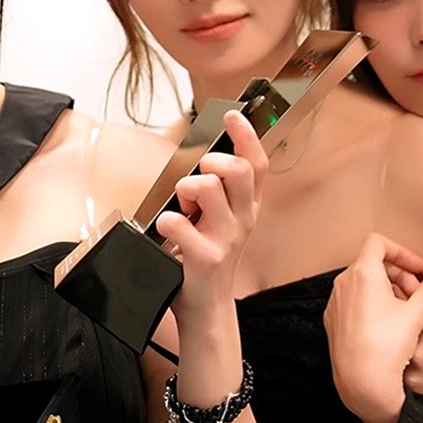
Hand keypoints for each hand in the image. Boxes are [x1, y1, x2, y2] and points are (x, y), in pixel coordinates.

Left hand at [161, 110, 266, 338]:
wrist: (206, 307)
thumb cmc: (207, 258)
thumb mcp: (220, 222)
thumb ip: (216, 192)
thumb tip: (202, 156)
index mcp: (247, 208)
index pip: (256, 164)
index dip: (246, 136)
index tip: (232, 115)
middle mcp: (243, 220)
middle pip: (237, 171)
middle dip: (212, 162)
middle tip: (197, 179)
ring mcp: (227, 239)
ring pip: (207, 189)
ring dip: (185, 189)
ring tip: (182, 207)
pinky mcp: (206, 258)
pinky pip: (177, 222)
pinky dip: (165, 221)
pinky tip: (167, 231)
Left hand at [325, 234, 422, 422]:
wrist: (361, 381)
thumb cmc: (388, 345)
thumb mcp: (417, 312)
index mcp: (362, 273)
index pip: (378, 243)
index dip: (402, 251)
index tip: (418, 269)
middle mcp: (343, 283)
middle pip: (371, 263)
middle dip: (397, 271)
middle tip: (418, 290)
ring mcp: (335, 302)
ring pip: (362, 283)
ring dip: (385, 287)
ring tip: (407, 309)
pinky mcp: (333, 320)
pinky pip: (353, 301)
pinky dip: (371, 302)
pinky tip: (389, 324)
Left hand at [404, 280, 422, 422]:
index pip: (406, 294)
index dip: (407, 284)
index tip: (414, 282)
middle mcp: (414, 348)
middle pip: (393, 315)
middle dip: (396, 302)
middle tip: (408, 301)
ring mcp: (407, 368)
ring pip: (390, 338)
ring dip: (392, 326)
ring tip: (407, 325)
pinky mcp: (404, 385)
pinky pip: (391, 359)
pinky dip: (394, 350)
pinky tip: (408, 350)